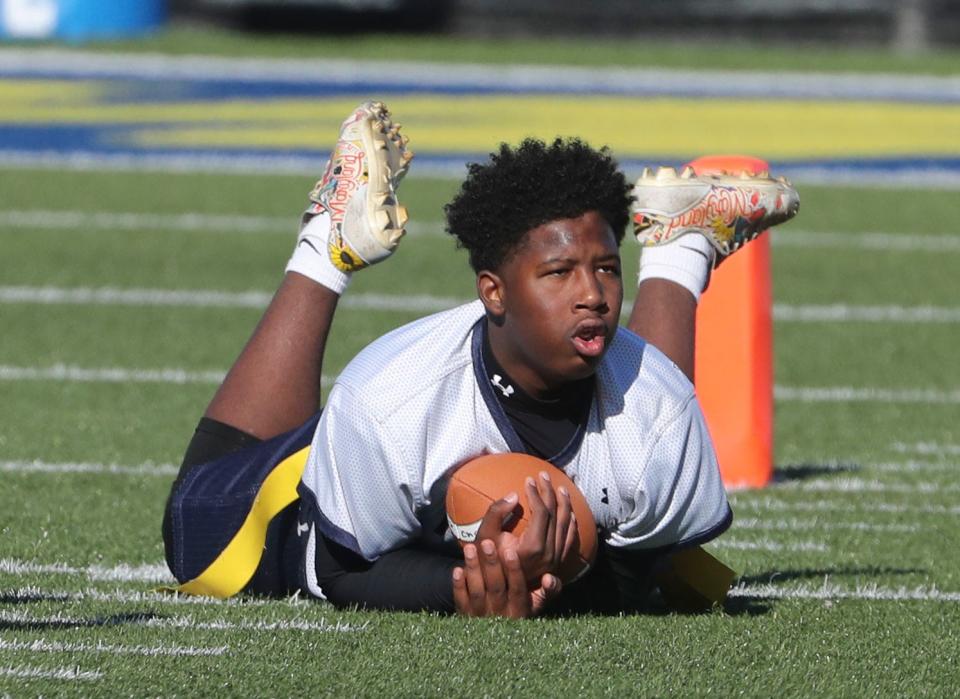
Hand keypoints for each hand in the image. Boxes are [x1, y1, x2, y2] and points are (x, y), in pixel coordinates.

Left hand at [452, 540, 561, 617]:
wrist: (492, 643)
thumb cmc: (518, 612)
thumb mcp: (535, 607)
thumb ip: (547, 592)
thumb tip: (550, 577)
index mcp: (519, 610)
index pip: (518, 589)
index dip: (514, 571)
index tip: (511, 552)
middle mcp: (500, 614)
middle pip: (495, 587)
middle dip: (491, 564)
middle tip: (487, 543)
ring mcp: (481, 616)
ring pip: (476, 591)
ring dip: (473, 569)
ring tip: (470, 548)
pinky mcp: (465, 616)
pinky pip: (460, 600)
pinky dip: (458, 585)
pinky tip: (457, 570)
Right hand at [470, 471, 576, 586]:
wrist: (495, 589)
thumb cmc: (487, 560)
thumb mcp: (485, 535)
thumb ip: (496, 512)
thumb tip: (514, 495)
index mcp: (533, 547)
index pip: (541, 512)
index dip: (536, 493)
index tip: (528, 479)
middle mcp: (549, 555)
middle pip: (556, 515)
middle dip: (550, 492)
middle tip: (543, 475)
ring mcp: (555, 561)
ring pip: (567, 526)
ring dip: (564, 504)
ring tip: (560, 487)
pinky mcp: (556, 564)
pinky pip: (569, 540)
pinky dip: (571, 523)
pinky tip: (569, 512)